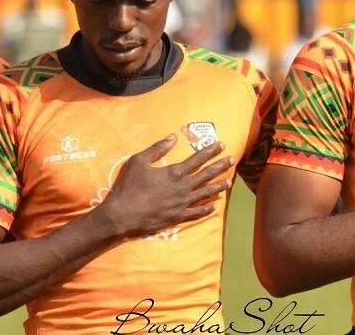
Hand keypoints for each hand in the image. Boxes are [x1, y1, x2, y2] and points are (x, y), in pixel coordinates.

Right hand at [95, 135, 233, 237]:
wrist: (121, 215)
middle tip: (232, 159)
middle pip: (207, 175)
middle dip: (221, 166)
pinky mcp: (178, 217)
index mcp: (174, 173)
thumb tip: (173, 137)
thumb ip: (157, 148)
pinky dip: (207, 209)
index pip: (198, 158)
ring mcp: (182, 203)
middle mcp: (183, 187)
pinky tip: (215, 205)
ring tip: (230, 182)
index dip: (210, 150)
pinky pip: (197, 213)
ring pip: (206, 193)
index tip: (222, 144)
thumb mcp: (138, 161)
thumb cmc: (128, 187)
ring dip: (219, 186)